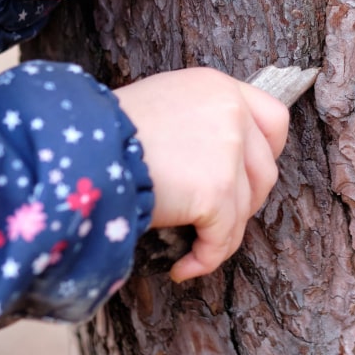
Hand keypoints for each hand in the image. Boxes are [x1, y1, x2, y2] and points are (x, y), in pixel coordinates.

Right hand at [114, 68, 290, 281]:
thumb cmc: (105, 134)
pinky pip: (223, 238)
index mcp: (217, 87)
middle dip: (244, 202)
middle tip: (213, 219)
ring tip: (192, 248)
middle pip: (265, 169)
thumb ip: (198, 122)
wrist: (80, 151)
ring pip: (244, 208)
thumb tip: (215, 162)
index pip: (274, 119)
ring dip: (221, 234)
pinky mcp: (217, 190)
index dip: (267, 154)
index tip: (250, 179)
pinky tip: (184, 268)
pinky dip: (205, 258)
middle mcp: (231, 112)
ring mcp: (228, 150)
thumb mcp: (161, 106)